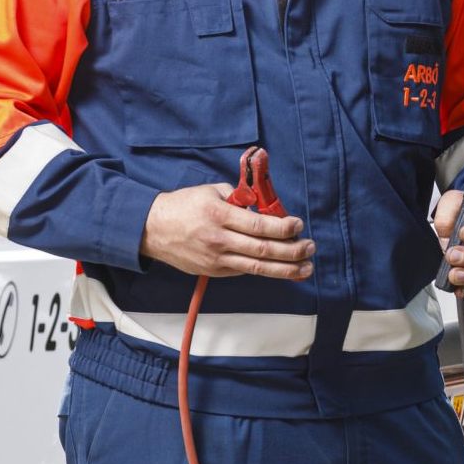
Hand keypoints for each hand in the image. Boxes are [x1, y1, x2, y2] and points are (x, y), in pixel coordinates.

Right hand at [141, 185, 313, 279]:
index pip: (258, 226)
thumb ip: (239, 198)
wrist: (152, 229)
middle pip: (263, 250)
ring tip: (306, 267)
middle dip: (292, 251)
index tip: (298, 225)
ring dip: (286, 269)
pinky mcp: (214, 271)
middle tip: (310, 247)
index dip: (283, 227)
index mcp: (218, 215)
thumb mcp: (211, 191)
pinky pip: (245, 271)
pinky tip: (283, 269)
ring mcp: (216, 259)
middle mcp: (219, 240)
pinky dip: (266, 271)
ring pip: (257, 268)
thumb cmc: (183, 206)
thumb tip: (265, 207)